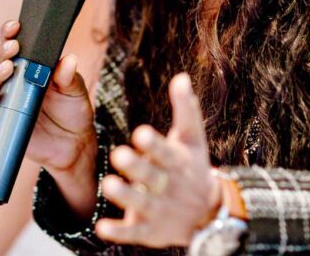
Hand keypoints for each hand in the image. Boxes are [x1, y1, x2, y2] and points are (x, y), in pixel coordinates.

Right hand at [0, 20, 96, 174]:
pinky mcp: (3, 119)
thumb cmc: (73, 110)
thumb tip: (68, 60)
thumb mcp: (76, 91)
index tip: (14, 26)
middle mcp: (15, 79)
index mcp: (31, 65)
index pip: (14, 44)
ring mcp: (7, 98)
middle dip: (2, 51)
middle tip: (13, 47)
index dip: (9, 33)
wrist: (73, 144)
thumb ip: (69, 76)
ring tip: (8, 68)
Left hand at [95, 73, 220, 247]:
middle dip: (137, 167)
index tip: (140, 133)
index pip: (166, 152)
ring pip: (141, 202)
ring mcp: (159, 209)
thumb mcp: (192, 139)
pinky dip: (119, 231)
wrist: (208, 214)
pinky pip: (133, 232)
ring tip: (108, 185)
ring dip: (125, 195)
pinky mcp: (149, 230)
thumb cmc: (193, 167)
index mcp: (178, 161)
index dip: (154, 144)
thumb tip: (181, 77)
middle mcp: (169, 185)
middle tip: (119, 154)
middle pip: (153, 176)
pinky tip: (101, 228)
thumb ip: (185, 109)